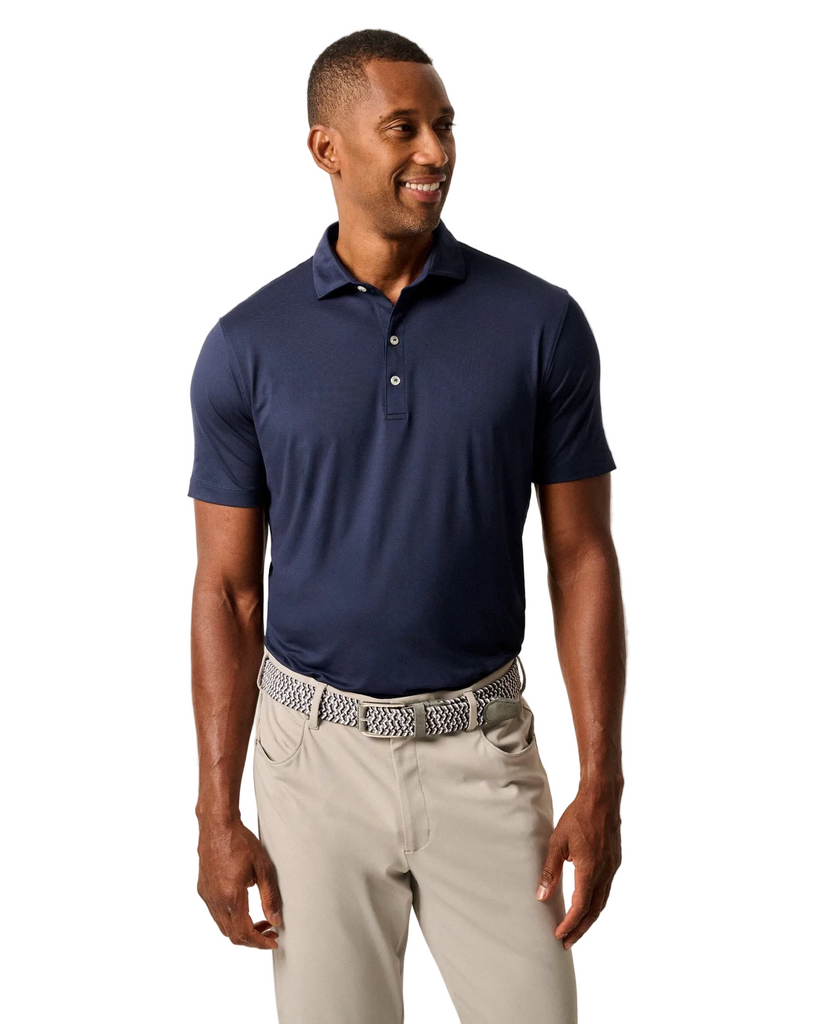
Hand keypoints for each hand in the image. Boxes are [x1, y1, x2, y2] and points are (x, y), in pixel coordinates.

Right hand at [197, 818, 281, 949]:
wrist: (217, 825)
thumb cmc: (240, 842)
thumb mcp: (263, 867)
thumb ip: (270, 896)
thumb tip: (275, 920)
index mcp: (230, 897)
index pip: (244, 933)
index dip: (260, 942)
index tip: (273, 941)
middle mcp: (215, 900)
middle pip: (232, 935)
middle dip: (253, 939)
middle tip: (270, 931)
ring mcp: (206, 896)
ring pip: (223, 926)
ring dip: (241, 929)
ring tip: (260, 921)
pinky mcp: (202, 889)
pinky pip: (216, 914)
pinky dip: (231, 918)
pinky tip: (244, 906)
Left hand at [535, 784, 621, 948]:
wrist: (602, 799)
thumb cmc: (577, 817)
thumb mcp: (557, 842)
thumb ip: (550, 870)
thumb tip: (541, 896)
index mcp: (590, 869)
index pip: (580, 906)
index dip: (569, 924)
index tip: (558, 935)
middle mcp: (605, 872)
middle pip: (594, 911)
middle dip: (580, 929)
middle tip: (567, 943)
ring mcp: (612, 868)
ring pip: (602, 902)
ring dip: (589, 918)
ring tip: (576, 929)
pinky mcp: (615, 862)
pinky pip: (606, 889)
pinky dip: (596, 903)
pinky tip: (587, 903)